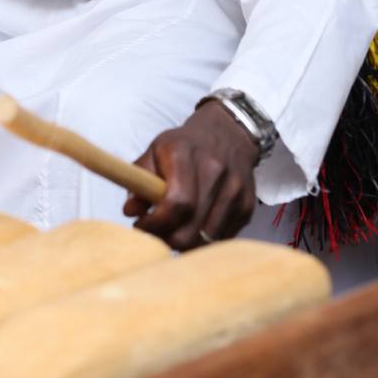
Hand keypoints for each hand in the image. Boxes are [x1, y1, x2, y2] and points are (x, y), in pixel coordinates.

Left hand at [122, 101, 259, 249]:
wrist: (227, 134)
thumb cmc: (185, 145)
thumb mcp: (155, 150)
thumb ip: (139, 178)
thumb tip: (130, 211)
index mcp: (185, 154)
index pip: (176, 203)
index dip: (156, 224)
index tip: (141, 226)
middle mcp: (215, 171)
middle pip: (192, 229)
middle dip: (168, 240)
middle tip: (157, 234)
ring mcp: (235, 190)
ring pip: (208, 239)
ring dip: (187, 244)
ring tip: (174, 231)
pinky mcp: (248, 206)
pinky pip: (224, 238)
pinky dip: (205, 240)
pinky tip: (194, 227)